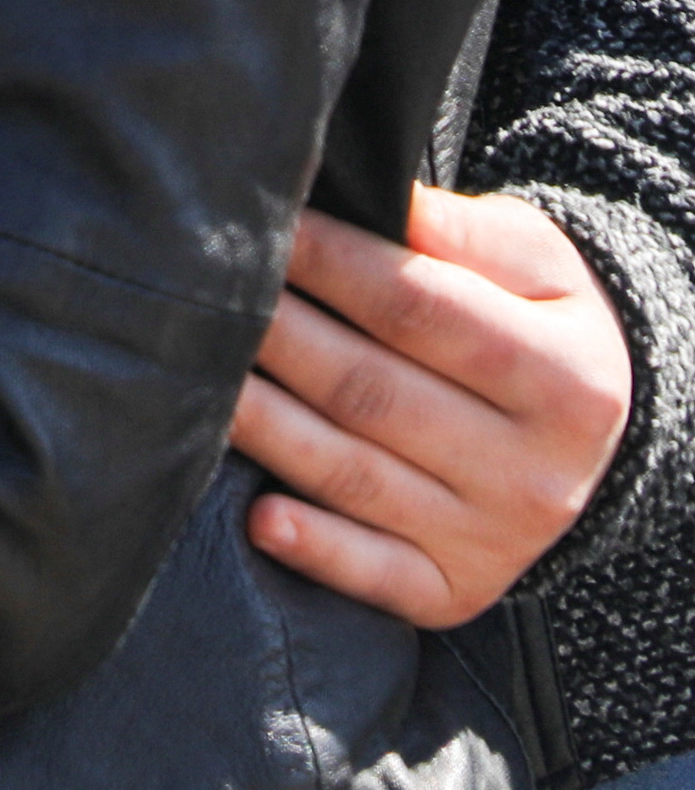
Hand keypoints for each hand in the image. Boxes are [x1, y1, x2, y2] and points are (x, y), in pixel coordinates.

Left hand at [237, 186, 630, 625]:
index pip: (417, 309)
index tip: (261, 226)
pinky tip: (259, 518)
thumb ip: (458, 232)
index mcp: (564, 380)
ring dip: (261, 424)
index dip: (326, 262)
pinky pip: (379, 575)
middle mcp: (536, 472)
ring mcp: (494, 538)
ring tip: (189, 372)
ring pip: (353, 475)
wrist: (601, 436)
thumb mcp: (535, 264)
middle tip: (194, 289)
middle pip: (369, 392)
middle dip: (272, 334)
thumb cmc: (540, 322)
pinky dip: (317, 549)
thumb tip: (378, 200)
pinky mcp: (454, 590)